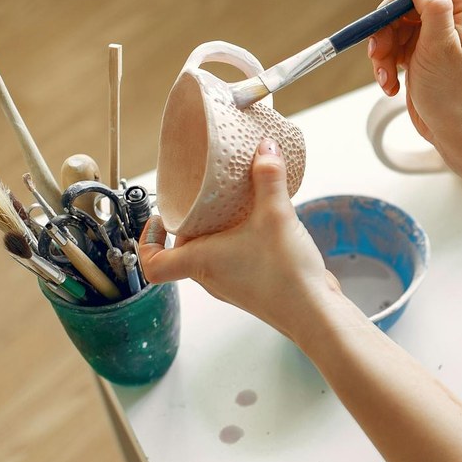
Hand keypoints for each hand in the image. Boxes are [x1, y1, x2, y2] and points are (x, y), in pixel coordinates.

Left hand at [138, 139, 360, 342]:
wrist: (314, 312)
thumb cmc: (285, 277)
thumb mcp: (276, 215)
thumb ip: (269, 178)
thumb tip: (265, 149)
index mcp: (200, 263)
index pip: (153, 263)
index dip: (147, 242)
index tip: (157, 219)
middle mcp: (210, 278)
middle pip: (184, 252)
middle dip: (191, 225)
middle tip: (204, 200)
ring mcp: (231, 285)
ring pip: (211, 256)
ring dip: (218, 233)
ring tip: (236, 209)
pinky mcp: (253, 286)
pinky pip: (234, 261)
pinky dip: (240, 242)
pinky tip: (262, 226)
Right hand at [368, 0, 461, 177]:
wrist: (454, 133)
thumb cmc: (454, 93)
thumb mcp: (442, 46)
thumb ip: (432, 6)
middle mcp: (449, 18)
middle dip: (388, 22)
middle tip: (380, 47)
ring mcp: (432, 36)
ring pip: (394, 23)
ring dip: (382, 48)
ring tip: (385, 74)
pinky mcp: (418, 54)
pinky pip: (392, 45)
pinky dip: (385, 63)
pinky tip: (390, 84)